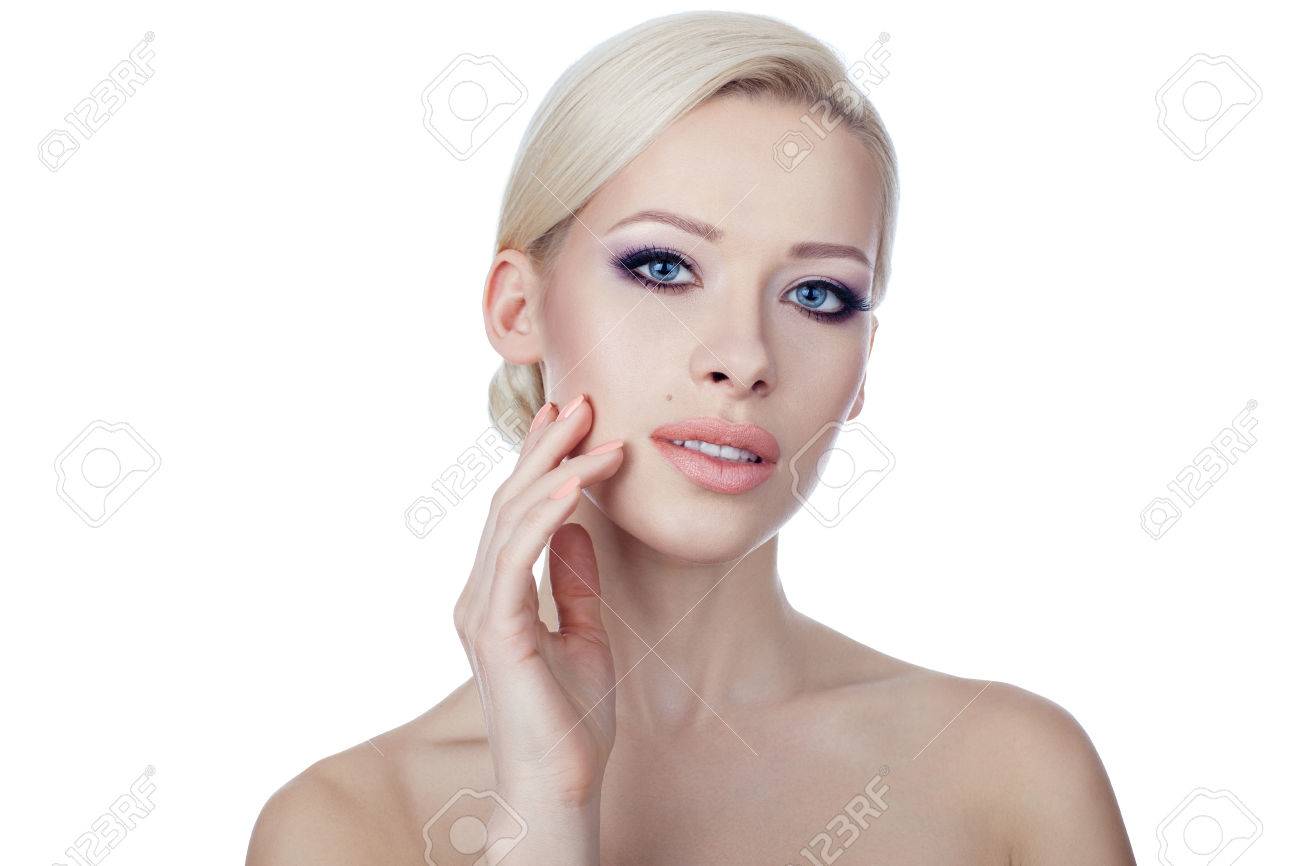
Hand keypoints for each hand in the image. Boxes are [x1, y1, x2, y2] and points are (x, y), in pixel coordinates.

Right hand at [453, 393, 623, 811]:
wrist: (560, 787)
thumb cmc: (571, 724)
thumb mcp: (585, 637)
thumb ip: (576, 584)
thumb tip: (581, 532)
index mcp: (498, 596)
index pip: (517, 513)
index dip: (542, 462)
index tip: (572, 419)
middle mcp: (480, 595)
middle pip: (509, 502)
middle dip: (546, 447)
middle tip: (581, 399)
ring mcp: (482, 610)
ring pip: (511, 518)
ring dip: (554, 467)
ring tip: (592, 428)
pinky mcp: (496, 628)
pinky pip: (517, 556)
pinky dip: (546, 514)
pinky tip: (575, 485)